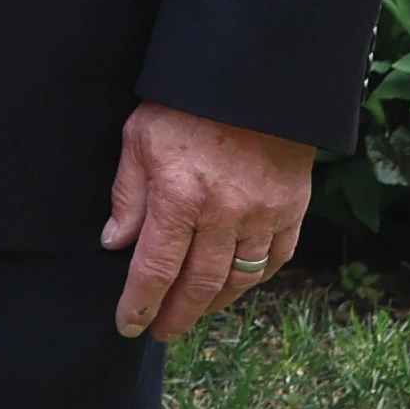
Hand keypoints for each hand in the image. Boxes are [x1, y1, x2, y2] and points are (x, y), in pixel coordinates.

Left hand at [104, 102, 313, 341]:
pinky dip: (257, 277)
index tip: (129, 325)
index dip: (140, 304)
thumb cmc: (186, 104)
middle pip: (199, 284)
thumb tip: (116, 242)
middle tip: (162, 332)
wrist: (255, 76)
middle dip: (177, 314)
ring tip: (194, 313)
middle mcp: (225, 214)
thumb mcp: (138, 139)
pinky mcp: (293, 206)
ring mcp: (264, 213)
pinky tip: (238, 284)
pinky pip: (277, 257)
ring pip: (240, 278)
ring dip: (215, 302)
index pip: (155, 270)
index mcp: (180, 198)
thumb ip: (128, 195)